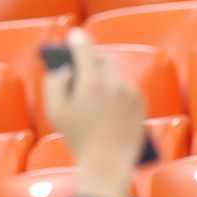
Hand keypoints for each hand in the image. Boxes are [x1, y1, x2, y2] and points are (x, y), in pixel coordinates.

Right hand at [43, 29, 146, 196]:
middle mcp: (115, 83)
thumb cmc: (79, 138)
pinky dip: (116, 89)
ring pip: (115, 75)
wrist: (109, 162)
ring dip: (104, 75)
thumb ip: (55, 85)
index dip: (78, 41)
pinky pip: (126, 89)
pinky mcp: (141, 103)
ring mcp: (131, 92)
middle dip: (92, 57)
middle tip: (82, 55)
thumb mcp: (56, 112)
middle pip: (103, 60)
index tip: (74, 34)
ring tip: (92, 74)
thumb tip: (66, 70)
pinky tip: (107, 95)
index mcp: (92, 83)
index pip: (85, 52)